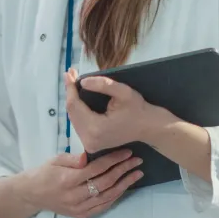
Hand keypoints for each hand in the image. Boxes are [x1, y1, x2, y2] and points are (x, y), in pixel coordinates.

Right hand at [21, 149, 143, 217]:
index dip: (113, 159)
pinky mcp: (81, 215)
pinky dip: (115, 196)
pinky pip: (103, 206)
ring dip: (125, 184)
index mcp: (67, 179)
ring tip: (137, 174)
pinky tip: (124, 187)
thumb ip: (73, 158)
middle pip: (105, 182)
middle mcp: (74, 195)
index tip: (127, 152)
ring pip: (108, 196)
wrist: (31, 195)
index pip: (96, 168)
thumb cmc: (44, 173)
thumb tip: (88, 155)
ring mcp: (79, 207)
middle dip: (123, 170)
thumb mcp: (55, 160)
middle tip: (137, 161)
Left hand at [64, 69, 178, 152]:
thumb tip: (82, 82)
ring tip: (74, 83)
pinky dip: (78, 110)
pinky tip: (79, 98)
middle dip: (71, 92)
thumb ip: (103, 85)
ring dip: (74, 100)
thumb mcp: (124, 92)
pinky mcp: (92, 144)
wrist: (150, 128)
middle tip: (71, 74)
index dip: (70, 88)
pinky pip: (79, 123)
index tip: (68, 72)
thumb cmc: (139, 109)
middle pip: (72, 112)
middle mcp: (89, 140)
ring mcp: (89, 144)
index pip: (75, 105)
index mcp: (95, 129)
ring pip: (74, 118)